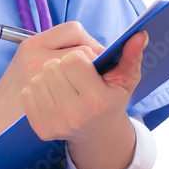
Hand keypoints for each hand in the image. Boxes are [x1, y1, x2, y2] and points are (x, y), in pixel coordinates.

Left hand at [20, 23, 146, 144]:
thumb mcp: (124, 80)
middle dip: (63, 65)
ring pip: (38, 79)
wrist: (96, 132)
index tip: (86, 66)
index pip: (73, 59)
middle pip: (52, 67)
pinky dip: (38, 91)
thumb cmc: (110, 99)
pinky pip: (28, 94)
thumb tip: (140, 35)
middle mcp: (75, 115)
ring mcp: (55, 124)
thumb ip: (131, 56)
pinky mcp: (41, 129)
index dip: (79, 57)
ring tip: (64, 86)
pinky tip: (52, 97)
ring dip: (49, 78)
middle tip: (73, 76)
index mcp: (96, 100)